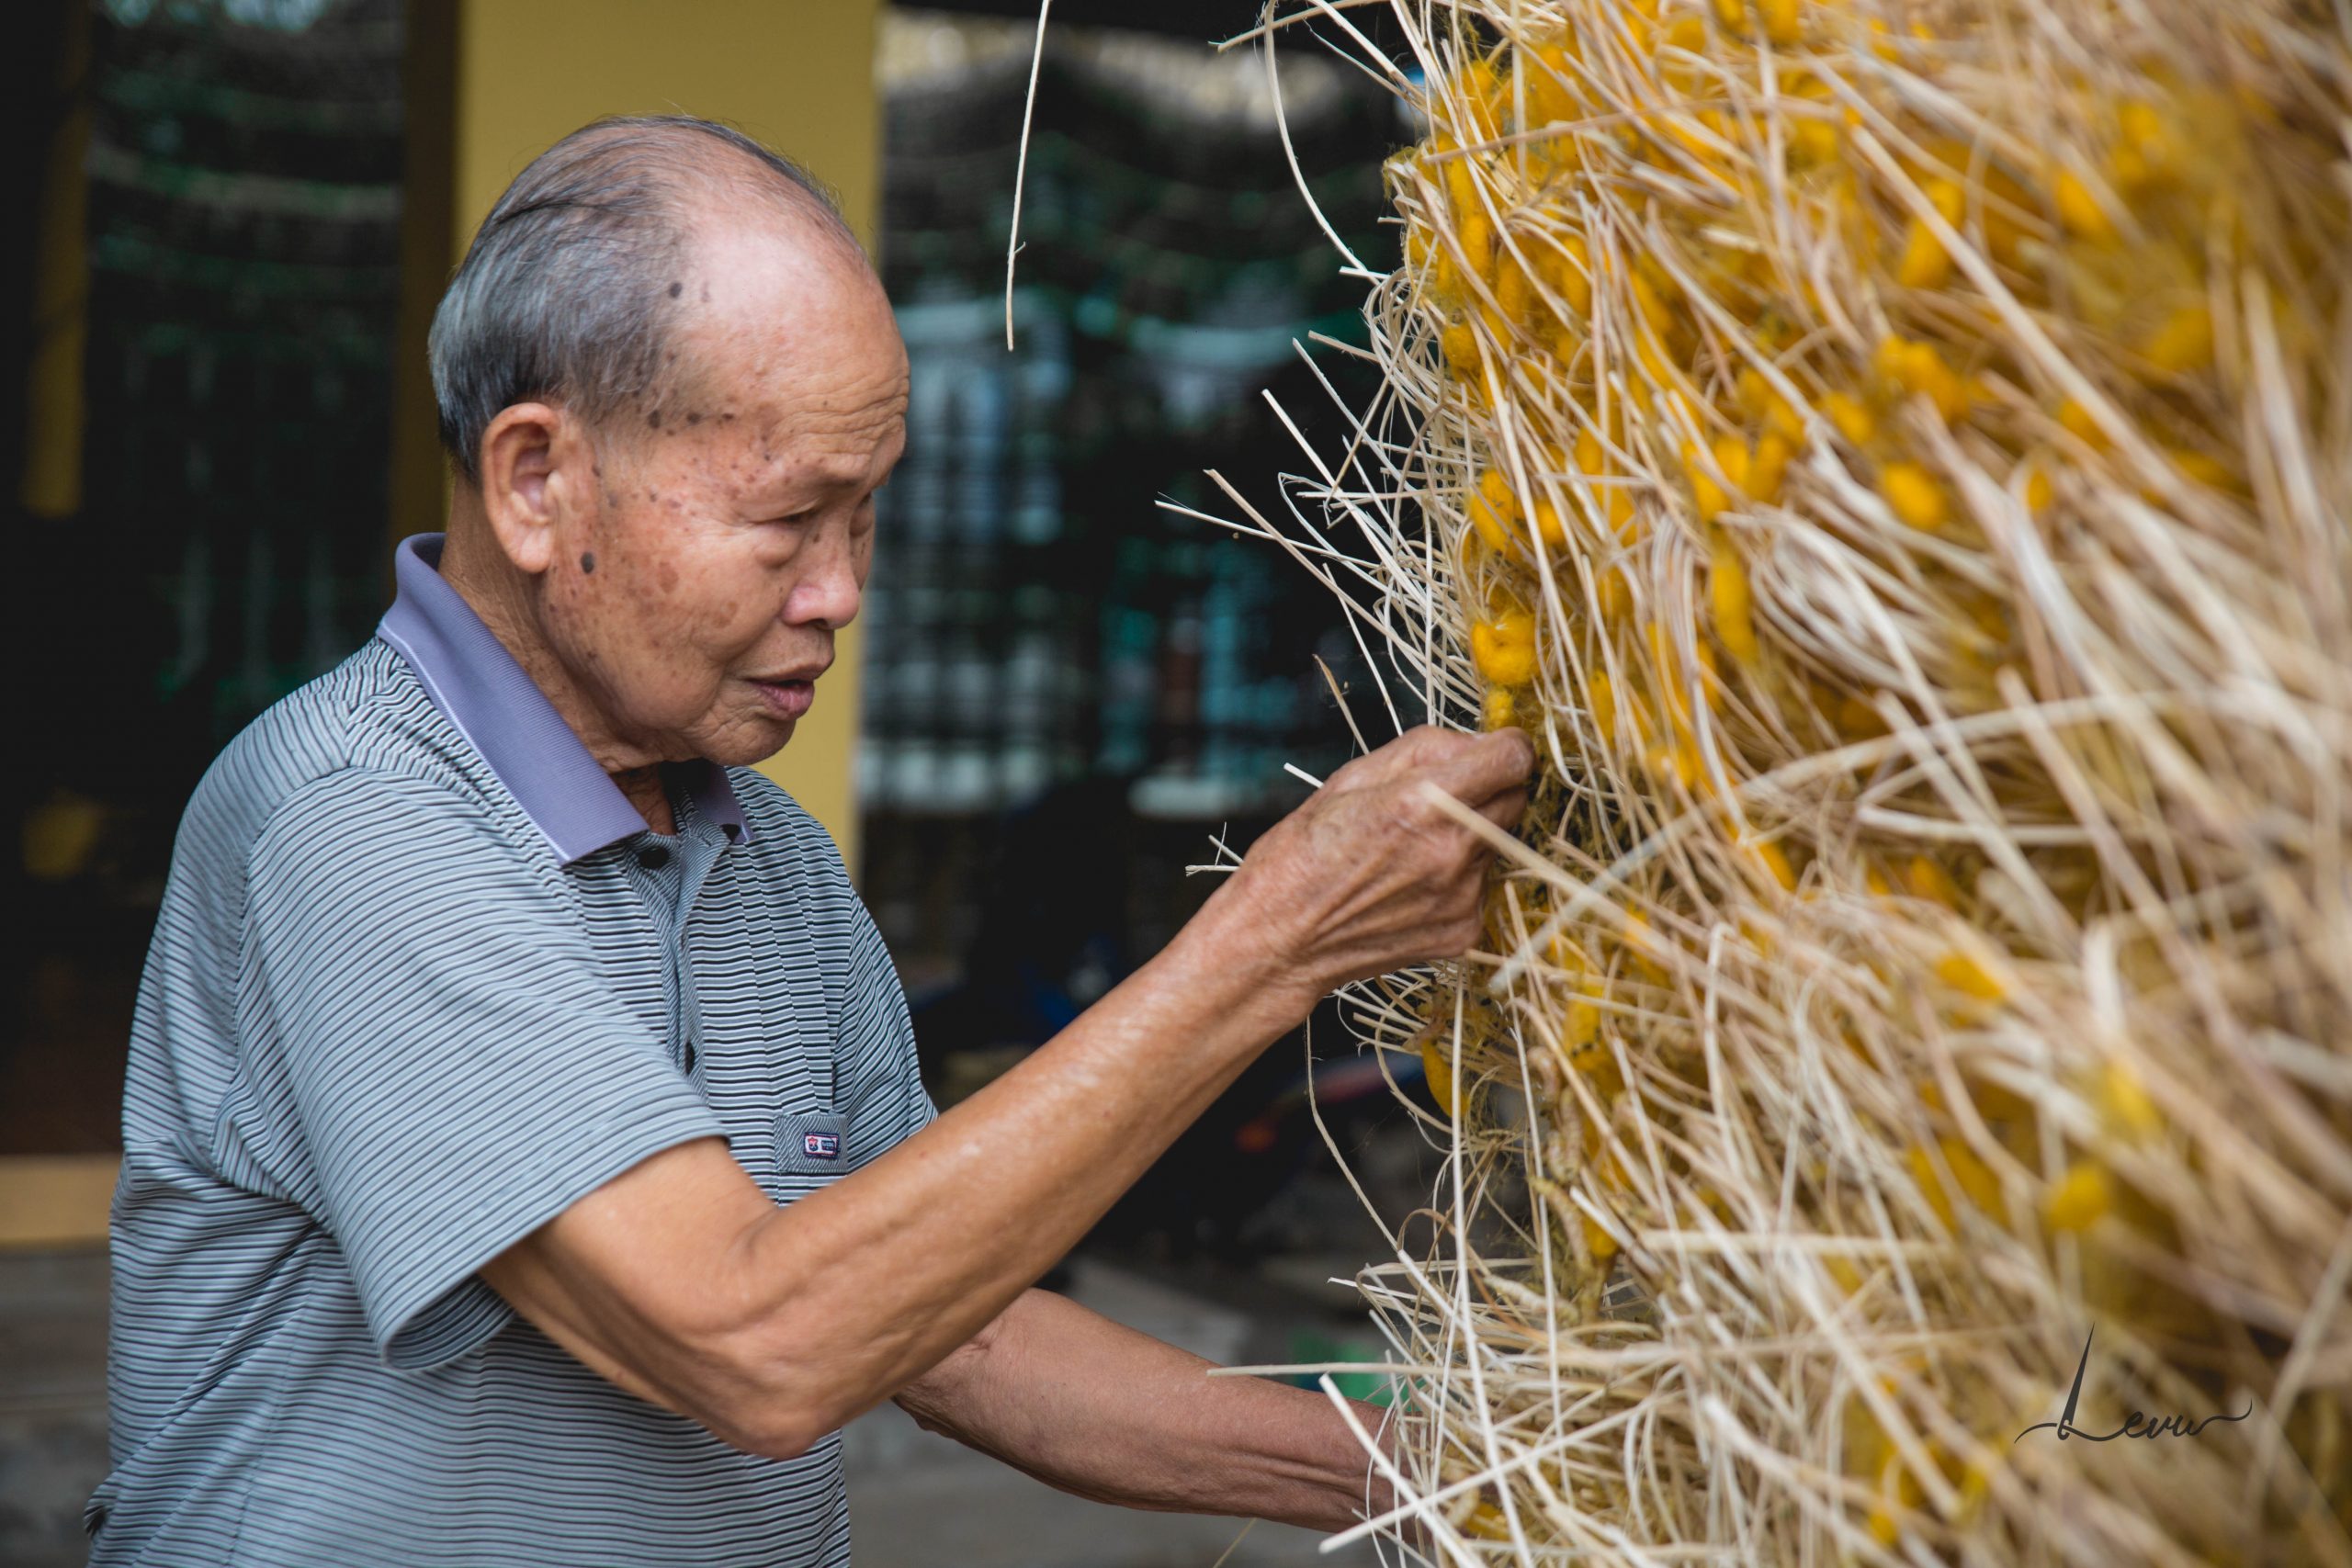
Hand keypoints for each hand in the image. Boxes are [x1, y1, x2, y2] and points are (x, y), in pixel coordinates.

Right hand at [1202, 724, 1534, 1006]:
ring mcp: (1463, 896)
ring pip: (1497, 844)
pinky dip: (1458, 878)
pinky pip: (1481, 886)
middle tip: (1445, 798)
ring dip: (1471, 835)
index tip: (1496, 748)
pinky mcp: (1464, 931)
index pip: (1513, 759)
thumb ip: (1423, 749)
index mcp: (1423, 803)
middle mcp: (1452, 851)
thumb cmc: (1303, 855)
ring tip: (1412, 849)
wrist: (1282, 940)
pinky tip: (1411, 884)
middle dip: (1490, 787)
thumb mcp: (1351, 778)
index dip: (1507, 746)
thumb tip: (1476, 741)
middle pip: (1515, 799)